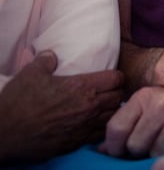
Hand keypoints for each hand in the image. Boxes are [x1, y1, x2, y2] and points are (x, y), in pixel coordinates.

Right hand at [0, 51, 122, 162]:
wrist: (5, 134)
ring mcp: (85, 127)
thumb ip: (46, 60)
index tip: (111, 77)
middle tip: (109, 91)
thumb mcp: (31, 73)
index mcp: (82, 87)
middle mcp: (89, 107)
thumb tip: (52, 55)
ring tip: (103, 107)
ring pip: (113, 117)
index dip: (116, 76)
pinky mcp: (77, 143)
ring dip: (111, 111)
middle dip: (117, 92)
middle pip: (118, 97)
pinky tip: (93, 124)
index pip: (116, 78)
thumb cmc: (18, 103)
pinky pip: (100, 135)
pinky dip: (101, 128)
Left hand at [100, 86, 163, 157]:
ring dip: (155, 153)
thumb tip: (103, 151)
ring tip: (162, 141)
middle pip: (134, 145)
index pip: (116, 130)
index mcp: (144, 97)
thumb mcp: (145, 106)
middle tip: (147, 142)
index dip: (114, 146)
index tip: (118, 150)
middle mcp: (161, 105)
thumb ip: (124, 125)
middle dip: (137, 150)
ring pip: (152, 153)